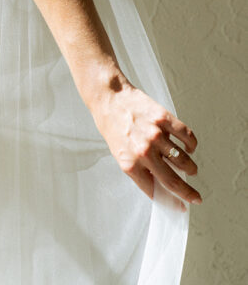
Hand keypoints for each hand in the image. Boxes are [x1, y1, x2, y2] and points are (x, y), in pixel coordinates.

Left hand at [90, 79, 200, 208]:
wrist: (108, 98)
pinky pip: (187, 136)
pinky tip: (189, 147)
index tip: (180, 206)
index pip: (155, 191)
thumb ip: (139, 169)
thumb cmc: (112, 125)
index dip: (171, 202)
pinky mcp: (163, 118)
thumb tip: (161, 184)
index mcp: (130, 164)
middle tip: (196, 197)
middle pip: (173, 181)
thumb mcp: (120, 154)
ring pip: (183, 160)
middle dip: (188, 193)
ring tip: (190, 169)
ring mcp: (155, 135)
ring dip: (190, 168)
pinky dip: (192, 145)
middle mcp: (143, 152)